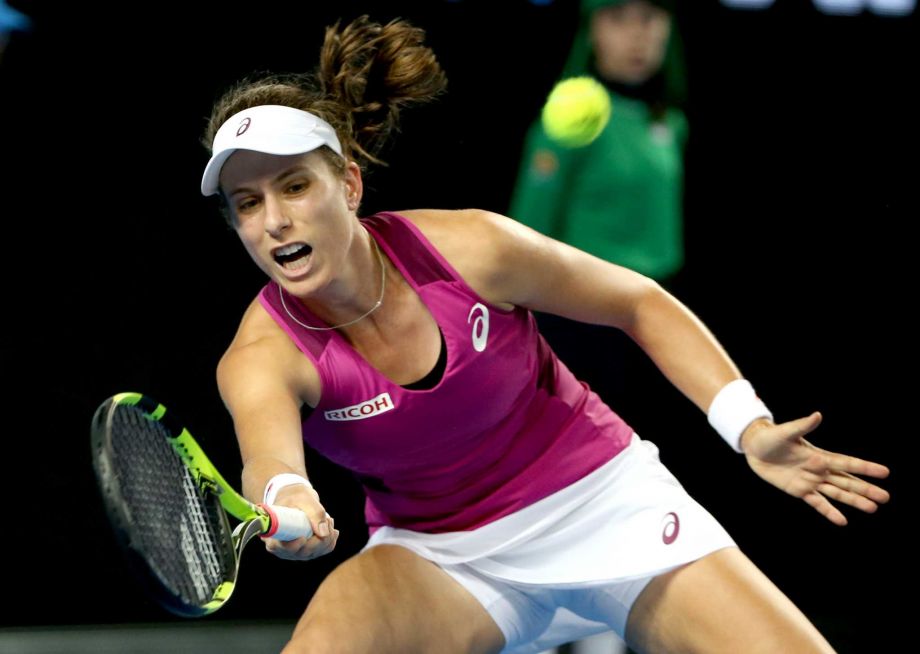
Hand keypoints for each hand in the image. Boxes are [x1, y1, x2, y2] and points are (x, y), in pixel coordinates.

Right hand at [262, 484, 338, 560]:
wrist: (296, 498)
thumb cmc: (296, 496)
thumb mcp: (304, 498)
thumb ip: (315, 512)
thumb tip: (324, 534)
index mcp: (273, 533)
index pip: (279, 547)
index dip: (291, 546)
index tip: (302, 538)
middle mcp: (282, 547)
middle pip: (301, 552)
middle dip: (319, 539)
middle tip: (327, 520)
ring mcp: (294, 551)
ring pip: (313, 553)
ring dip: (326, 539)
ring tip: (328, 520)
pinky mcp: (306, 550)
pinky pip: (320, 551)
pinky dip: (329, 541)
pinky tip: (332, 530)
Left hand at [741, 412, 889, 525]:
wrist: (754, 449)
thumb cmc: (771, 437)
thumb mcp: (786, 432)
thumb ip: (803, 426)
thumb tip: (818, 415)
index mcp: (819, 455)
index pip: (847, 462)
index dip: (865, 468)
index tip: (885, 472)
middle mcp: (819, 469)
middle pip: (846, 481)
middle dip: (865, 489)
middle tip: (886, 497)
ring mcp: (811, 481)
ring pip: (837, 493)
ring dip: (854, 501)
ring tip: (873, 508)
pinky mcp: (800, 491)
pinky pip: (817, 503)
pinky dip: (829, 512)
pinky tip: (843, 521)